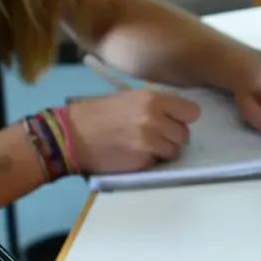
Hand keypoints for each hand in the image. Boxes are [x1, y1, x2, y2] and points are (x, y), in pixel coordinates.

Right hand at [67, 88, 202, 172]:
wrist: (70, 136)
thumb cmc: (95, 114)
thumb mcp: (127, 98)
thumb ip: (153, 105)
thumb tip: (173, 115)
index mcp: (152, 99)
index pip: (191, 111)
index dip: (183, 118)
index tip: (175, 121)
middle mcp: (155, 119)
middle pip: (183, 134)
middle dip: (172, 136)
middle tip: (154, 136)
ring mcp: (149, 142)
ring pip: (173, 151)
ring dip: (162, 151)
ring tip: (142, 146)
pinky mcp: (142, 162)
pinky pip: (157, 163)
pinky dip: (149, 161)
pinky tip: (133, 154)